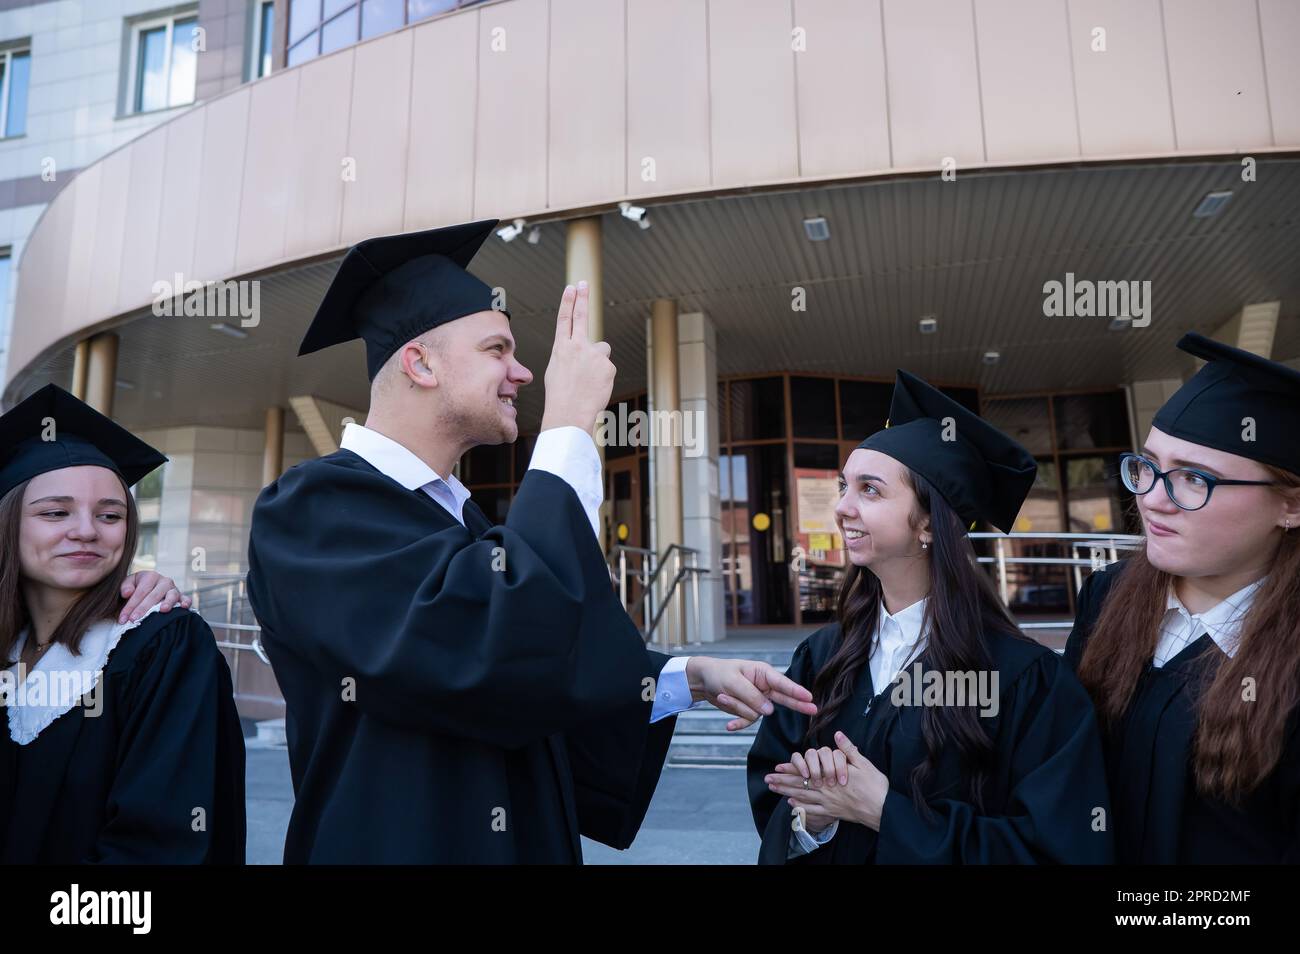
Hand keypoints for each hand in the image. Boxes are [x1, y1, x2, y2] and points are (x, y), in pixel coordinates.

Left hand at [119, 571, 190, 623]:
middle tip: (134, 620)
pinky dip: (186, 602)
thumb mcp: (128, 584)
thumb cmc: (136, 588)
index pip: (140, 592)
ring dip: (168, 603)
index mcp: (150, 576)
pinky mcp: (181, 597)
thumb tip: (127, 593)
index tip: (123, 619)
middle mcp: (164, 581)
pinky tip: (184, 606)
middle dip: (143, 608)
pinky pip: (186, 598)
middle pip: (154, 595)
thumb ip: (125, 586)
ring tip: (162, 610)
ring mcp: (174, 589)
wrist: (148, 591)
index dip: (130, 605)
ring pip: (172, 595)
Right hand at [540, 282, 615, 436]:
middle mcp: (577, 347)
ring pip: (601, 352)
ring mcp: (593, 355)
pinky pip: (608, 368)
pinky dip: (604, 377)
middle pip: (582, 317)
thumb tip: (587, 351)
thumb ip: (571, 356)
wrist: (569, 412)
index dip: (568, 302)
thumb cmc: (561, 396)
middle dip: (582, 299)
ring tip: (588, 381)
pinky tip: (595, 387)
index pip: (565, 319)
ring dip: (598, 363)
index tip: (572, 288)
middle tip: (584, 283)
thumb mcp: (557, 371)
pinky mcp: (607, 365)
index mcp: (561, 348)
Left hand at [685, 656, 816, 729]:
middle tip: (814, 709)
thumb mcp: (733, 683)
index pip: (782, 683)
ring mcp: (757, 699)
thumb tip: (769, 711)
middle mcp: (763, 686)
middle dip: (797, 704)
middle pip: (783, 697)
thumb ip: (752, 696)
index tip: (809, 698)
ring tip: (723, 696)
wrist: (703, 681)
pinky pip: (748, 719)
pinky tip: (729, 725)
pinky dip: (738, 722)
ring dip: (739, 708)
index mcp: (762, 673)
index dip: (796, 691)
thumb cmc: (719, 674)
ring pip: (757, 712)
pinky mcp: (749, 709)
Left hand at [765, 731, 889, 829]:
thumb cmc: (874, 786)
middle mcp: (826, 791)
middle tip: (767, 779)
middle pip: (800, 785)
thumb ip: (848, 749)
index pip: (806, 771)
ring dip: (787, 793)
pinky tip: (792, 805)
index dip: (791, 769)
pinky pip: (814, 811)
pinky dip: (802, 808)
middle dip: (782, 781)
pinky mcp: (834, 812)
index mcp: (831, 777)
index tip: (777, 766)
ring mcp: (829, 803)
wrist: (882, 809)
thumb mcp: (863, 763)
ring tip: (774, 790)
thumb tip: (837, 735)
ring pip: (803, 798)